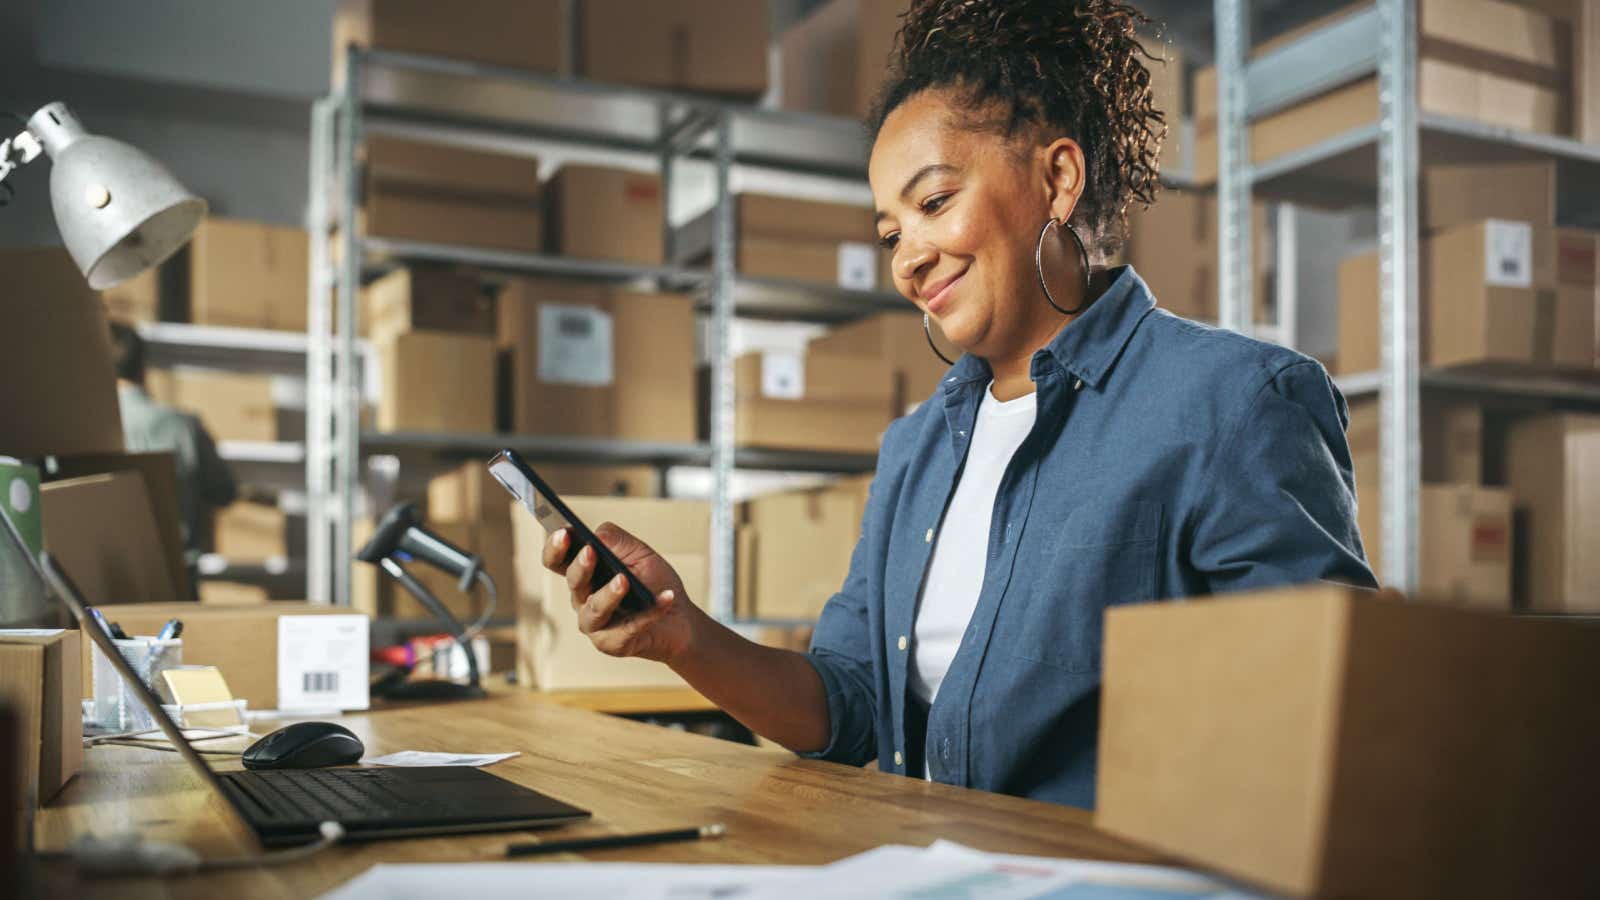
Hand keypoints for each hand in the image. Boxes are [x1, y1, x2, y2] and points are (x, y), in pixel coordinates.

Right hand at [539, 524, 700, 664]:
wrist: (680, 619)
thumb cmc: (654, 582)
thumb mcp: (639, 554)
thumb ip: (617, 541)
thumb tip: (597, 535)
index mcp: (584, 575)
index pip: (557, 561)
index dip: (554, 547)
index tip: (563, 532)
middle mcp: (583, 600)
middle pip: (574, 582)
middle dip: (581, 566)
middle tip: (591, 551)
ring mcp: (595, 625)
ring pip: (595, 609)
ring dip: (609, 594)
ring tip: (624, 580)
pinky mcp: (614, 644)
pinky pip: (629, 628)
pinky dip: (649, 612)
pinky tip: (666, 597)